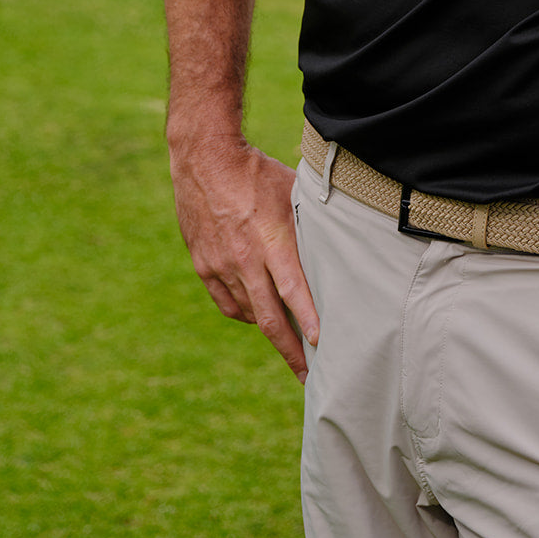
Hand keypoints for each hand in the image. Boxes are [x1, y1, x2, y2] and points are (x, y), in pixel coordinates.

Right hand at [169, 135, 319, 382]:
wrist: (204, 161)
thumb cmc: (258, 173)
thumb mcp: (292, 193)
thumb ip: (308, 226)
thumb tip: (334, 247)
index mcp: (271, 240)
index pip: (293, 290)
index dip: (307, 320)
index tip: (321, 345)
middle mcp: (245, 260)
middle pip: (269, 317)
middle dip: (291, 350)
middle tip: (309, 376)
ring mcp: (220, 266)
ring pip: (248, 312)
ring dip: (269, 331)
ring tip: (289, 346)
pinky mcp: (204, 266)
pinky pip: (227, 302)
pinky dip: (244, 312)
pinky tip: (257, 314)